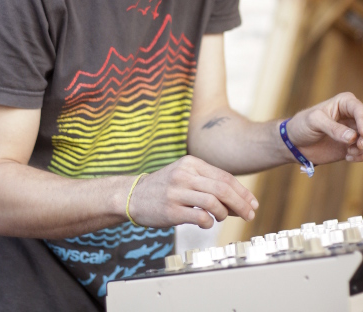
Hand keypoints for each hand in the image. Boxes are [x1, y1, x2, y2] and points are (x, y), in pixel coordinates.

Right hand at [128, 155, 258, 228]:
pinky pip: (199, 216)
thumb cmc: (165, 187)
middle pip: (222, 189)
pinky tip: (207, 222)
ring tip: (222, 217)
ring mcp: (177, 191)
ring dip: (224, 213)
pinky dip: (209, 221)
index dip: (242, 191)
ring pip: (213, 202)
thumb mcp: (185, 175)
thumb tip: (237, 201)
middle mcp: (184, 174)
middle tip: (249, 214)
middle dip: (241, 203)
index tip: (252, 203)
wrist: (133, 195)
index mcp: (191, 163)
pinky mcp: (171, 210)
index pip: (224, 177)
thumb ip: (208, 183)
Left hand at [286, 92, 362, 164]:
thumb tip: (352, 137)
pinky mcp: (353, 145)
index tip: (361, 135)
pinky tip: (348, 157)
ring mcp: (354, 131)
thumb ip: (332, 128)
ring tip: (349, 152)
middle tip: (359, 146)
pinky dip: (361, 156)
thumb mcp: (314, 122)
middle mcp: (353, 115)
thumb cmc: (302, 125)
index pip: (361, 110)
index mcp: (345, 102)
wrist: (295, 143)